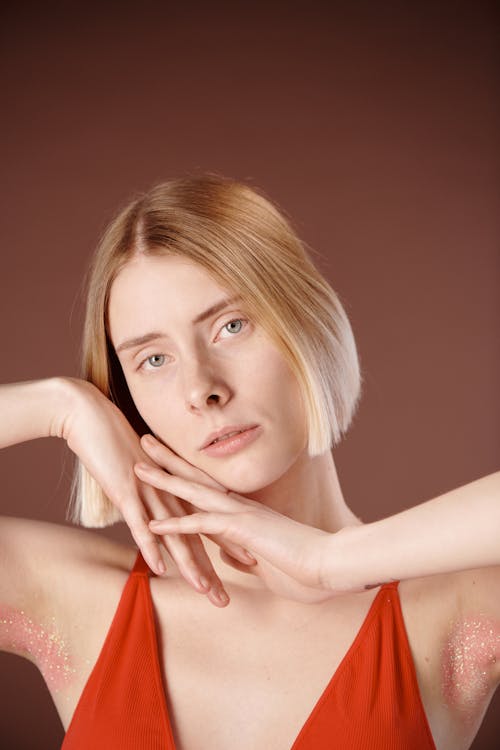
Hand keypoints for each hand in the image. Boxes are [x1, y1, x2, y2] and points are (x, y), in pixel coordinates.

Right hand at [59, 377, 253, 606]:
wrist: (92, 417)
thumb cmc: (113, 444)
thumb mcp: (137, 474)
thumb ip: (150, 493)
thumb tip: (155, 514)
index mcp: (173, 488)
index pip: (203, 524)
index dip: (225, 545)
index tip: (246, 565)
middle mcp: (168, 492)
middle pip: (196, 536)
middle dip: (212, 569)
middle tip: (226, 598)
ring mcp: (149, 492)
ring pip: (175, 534)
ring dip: (190, 565)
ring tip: (205, 591)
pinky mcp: (127, 492)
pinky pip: (141, 524)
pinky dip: (152, 547)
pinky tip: (161, 569)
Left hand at [133, 460, 339, 603]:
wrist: (330, 561)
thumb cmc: (304, 565)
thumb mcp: (266, 562)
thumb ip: (244, 555)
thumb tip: (229, 557)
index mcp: (244, 510)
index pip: (207, 486)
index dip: (184, 472)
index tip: (165, 459)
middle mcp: (239, 505)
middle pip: (195, 476)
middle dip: (167, 459)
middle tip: (144, 441)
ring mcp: (240, 514)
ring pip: (193, 492)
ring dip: (164, 481)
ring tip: (136, 468)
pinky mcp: (242, 529)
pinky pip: (202, 525)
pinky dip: (176, 525)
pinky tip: (152, 525)